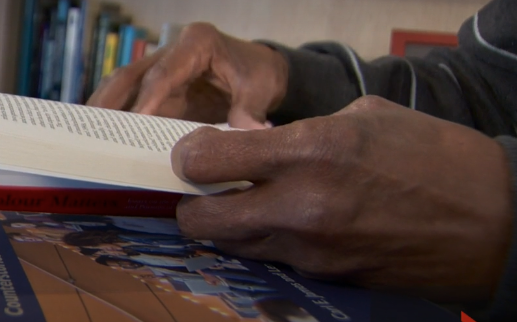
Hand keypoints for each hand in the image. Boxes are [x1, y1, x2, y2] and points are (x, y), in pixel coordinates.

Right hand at [87, 23, 287, 128]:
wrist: (257, 69)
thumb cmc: (257, 75)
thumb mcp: (260, 90)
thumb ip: (250, 113)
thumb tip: (250, 136)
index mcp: (197, 42)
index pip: (164, 73)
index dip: (147, 99)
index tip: (134, 123)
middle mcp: (171, 50)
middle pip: (131, 74)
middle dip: (110, 103)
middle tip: (93, 131)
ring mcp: (158, 67)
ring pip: (121, 84)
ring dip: (103, 109)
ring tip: (84, 135)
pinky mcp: (153, 86)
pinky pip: (127, 98)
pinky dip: (112, 114)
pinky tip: (99, 136)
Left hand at [171, 96, 513, 301]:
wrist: (495, 224)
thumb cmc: (436, 157)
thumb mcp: (365, 117)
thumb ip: (301, 132)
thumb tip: (258, 145)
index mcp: (309, 152)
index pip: (205, 160)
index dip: (188, 156)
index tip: (196, 153)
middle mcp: (299, 207)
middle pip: (199, 219)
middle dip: (193, 203)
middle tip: (208, 189)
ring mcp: (310, 251)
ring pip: (230, 246)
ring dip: (227, 226)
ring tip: (249, 205)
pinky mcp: (324, 278)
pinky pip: (270, 260)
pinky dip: (264, 243)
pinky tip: (287, 225)